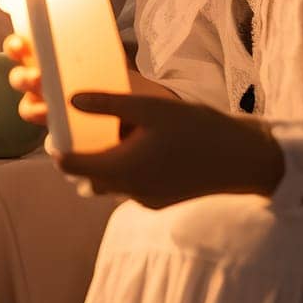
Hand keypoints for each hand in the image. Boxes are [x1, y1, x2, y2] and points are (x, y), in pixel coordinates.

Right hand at [6, 34, 171, 126]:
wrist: (135, 104)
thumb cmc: (112, 70)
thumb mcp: (103, 46)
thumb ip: (93, 25)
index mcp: (45, 57)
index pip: (19, 49)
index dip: (13, 47)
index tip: (20, 45)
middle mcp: (41, 81)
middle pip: (19, 79)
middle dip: (21, 78)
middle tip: (38, 78)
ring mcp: (50, 107)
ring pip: (27, 108)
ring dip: (31, 107)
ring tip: (46, 109)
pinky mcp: (62, 131)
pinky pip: (47, 135)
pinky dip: (50, 136)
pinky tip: (58, 135)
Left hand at [55, 92, 283, 208]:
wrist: (242, 160)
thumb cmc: (198, 129)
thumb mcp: (151, 107)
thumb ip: (108, 104)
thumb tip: (71, 100)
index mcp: (121, 169)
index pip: (69, 165)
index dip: (60, 145)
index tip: (62, 125)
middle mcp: (128, 191)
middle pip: (87, 177)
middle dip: (83, 155)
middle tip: (89, 127)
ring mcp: (145, 200)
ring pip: (110, 183)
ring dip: (107, 162)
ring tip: (120, 133)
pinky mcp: (160, 202)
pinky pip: (131, 187)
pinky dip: (129, 170)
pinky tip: (146, 146)